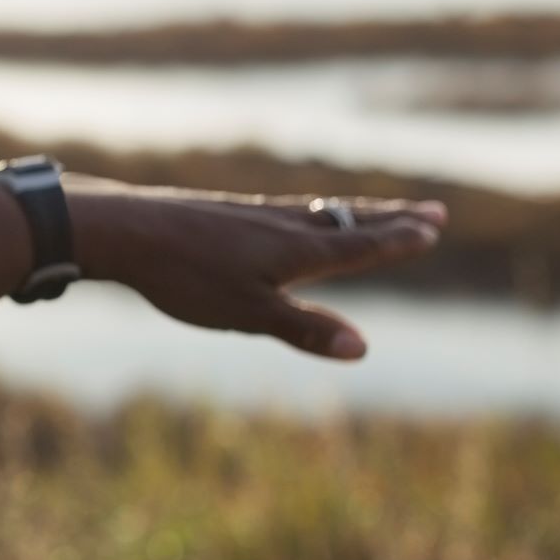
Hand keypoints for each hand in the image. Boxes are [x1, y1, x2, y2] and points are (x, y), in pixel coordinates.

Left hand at [67, 180, 447, 359]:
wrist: (125, 230)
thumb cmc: (185, 276)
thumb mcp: (247, 313)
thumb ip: (304, 329)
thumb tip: (363, 348)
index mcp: (297, 250)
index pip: (361, 244)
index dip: (398, 241)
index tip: (433, 230)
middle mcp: (284, 224)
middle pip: (350, 220)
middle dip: (392, 219)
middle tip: (434, 212)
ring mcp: (254, 214)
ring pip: (319, 212)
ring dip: (357, 213)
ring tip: (377, 213)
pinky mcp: (226, 213)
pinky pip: (286, 210)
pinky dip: (313, 212)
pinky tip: (298, 216)